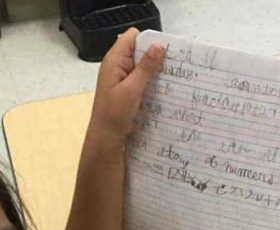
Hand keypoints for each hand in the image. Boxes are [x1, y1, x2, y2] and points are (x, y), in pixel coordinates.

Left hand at [90, 28, 164, 142]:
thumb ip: (145, 68)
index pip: (132, 37)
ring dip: (155, 73)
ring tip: (172, 78)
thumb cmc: (114, 115)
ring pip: (142, 68)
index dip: (148, 40)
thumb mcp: (131, 89)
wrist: (106, 140)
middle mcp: (117, 67)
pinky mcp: (127, 93)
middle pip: (139, 52)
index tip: (165, 51)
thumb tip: (159, 46)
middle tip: (174, 66)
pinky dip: (151, 84)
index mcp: (114, 61)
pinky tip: (163, 91)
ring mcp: (121, 80)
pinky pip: (141, 82)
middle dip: (155, 57)